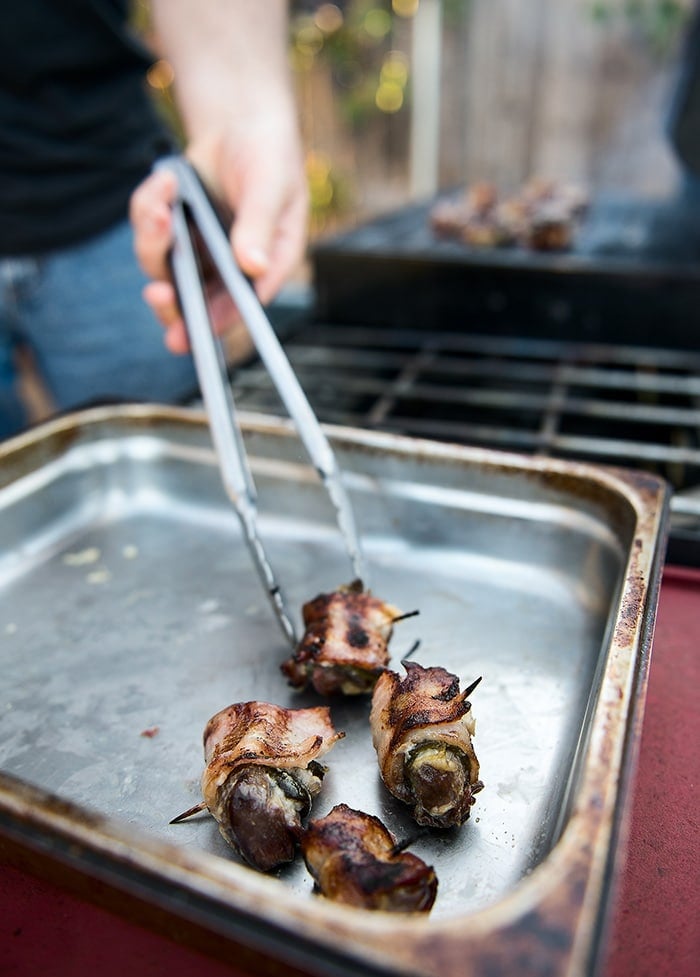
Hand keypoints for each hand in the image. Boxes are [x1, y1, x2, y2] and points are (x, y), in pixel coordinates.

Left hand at [130, 118, 308, 354]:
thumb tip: (250, 265)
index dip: (214, 325)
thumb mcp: (271, 185)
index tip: (186, 336)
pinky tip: (167, 179)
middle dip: (172, 301)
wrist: (242, 123)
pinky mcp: (175, 231)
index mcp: (265, 266)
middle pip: (195, 303)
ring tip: (164, 195)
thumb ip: (259, 224)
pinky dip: (148, 207)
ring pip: (162, 268)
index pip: (240, 308)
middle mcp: (231, 268)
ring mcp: (199, 251)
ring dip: (154, 238)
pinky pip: (148, 233)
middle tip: (155, 293)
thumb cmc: (269, 155)